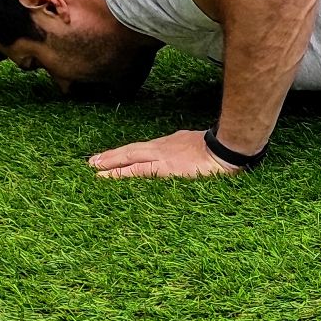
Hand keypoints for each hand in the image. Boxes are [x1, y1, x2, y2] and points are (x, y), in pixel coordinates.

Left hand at [88, 129, 242, 179]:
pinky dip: (118, 173)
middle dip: (112, 156)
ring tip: (93, 166)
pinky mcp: (162, 169)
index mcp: (172, 144)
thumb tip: (187, 160)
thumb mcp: (201, 148)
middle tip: (93, 161)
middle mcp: (163, 147)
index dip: (128, 153)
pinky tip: (105, 177)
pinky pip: (135, 171)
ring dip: (110, 162)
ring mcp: (161, 157)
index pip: (144, 149)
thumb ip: (189, 153)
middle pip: (132, 151)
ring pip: (128, 158)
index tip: (115, 156)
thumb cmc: (221, 151)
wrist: (227, 150)